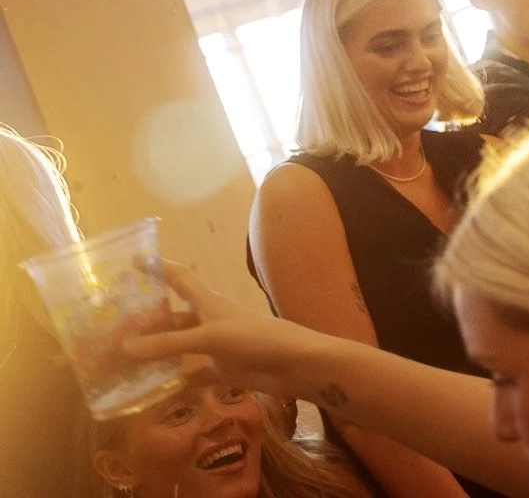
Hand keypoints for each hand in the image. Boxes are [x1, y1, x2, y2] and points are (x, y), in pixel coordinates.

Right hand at [125, 263, 313, 400]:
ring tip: (119, 361)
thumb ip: (169, 344)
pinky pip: (190, 374)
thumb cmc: (256, 339)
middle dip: (146, 320)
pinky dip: (173, 380)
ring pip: (178, 347)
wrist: (294, 365)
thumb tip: (123, 347)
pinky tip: (149, 390)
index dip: (159, 268)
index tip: (134, 261)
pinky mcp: (221, 369)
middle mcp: (208, 322)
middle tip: (110, 328)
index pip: (179, 279)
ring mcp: (215, 347)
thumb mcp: (209, 338)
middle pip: (172, 317)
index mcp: (208, 303)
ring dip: (154, 352)